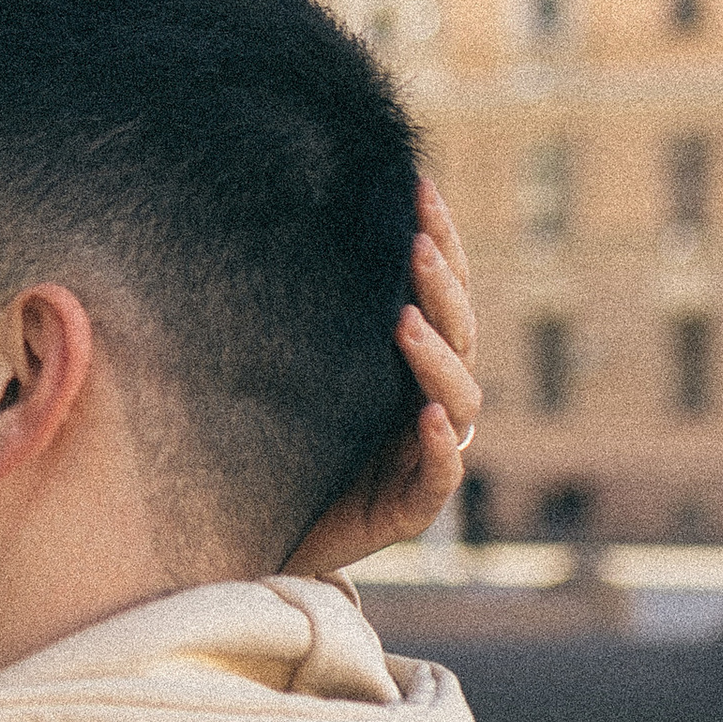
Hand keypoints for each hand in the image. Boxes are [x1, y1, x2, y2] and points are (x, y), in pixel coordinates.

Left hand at [284, 176, 479, 578]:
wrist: (261, 536)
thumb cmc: (278, 444)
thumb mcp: (288, 367)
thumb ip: (302, 311)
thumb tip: (276, 215)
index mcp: (410, 363)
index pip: (441, 293)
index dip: (441, 240)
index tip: (418, 186)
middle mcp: (429, 401)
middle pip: (460, 335)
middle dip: (441, 288)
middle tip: (414, 245)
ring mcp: (426, 453)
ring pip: (461, 398)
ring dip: (437, 356)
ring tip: (405, 321)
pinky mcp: (413, 507)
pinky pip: (442, 474)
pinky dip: (443, 444)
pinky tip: (430, 417)